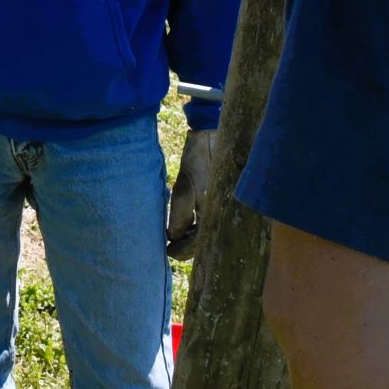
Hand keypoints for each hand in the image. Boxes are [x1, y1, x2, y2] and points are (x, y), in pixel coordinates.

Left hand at [166, 128, 215, 260]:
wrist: (210, 136)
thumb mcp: (184, 188)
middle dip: (186, 246)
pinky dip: (197, 225)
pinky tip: (187, 224)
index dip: (181, 250)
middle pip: (204, 240)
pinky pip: (209, 219)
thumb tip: (173, 237)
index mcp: (215, 213)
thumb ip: (179, 215)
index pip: (197, 243)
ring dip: (191, 236)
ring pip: (207, 231)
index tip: (167, 252)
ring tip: (176, 237)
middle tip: (170, 247)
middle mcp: (221, 212)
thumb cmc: (198, 160)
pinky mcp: (219, 198)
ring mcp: (221, 205)